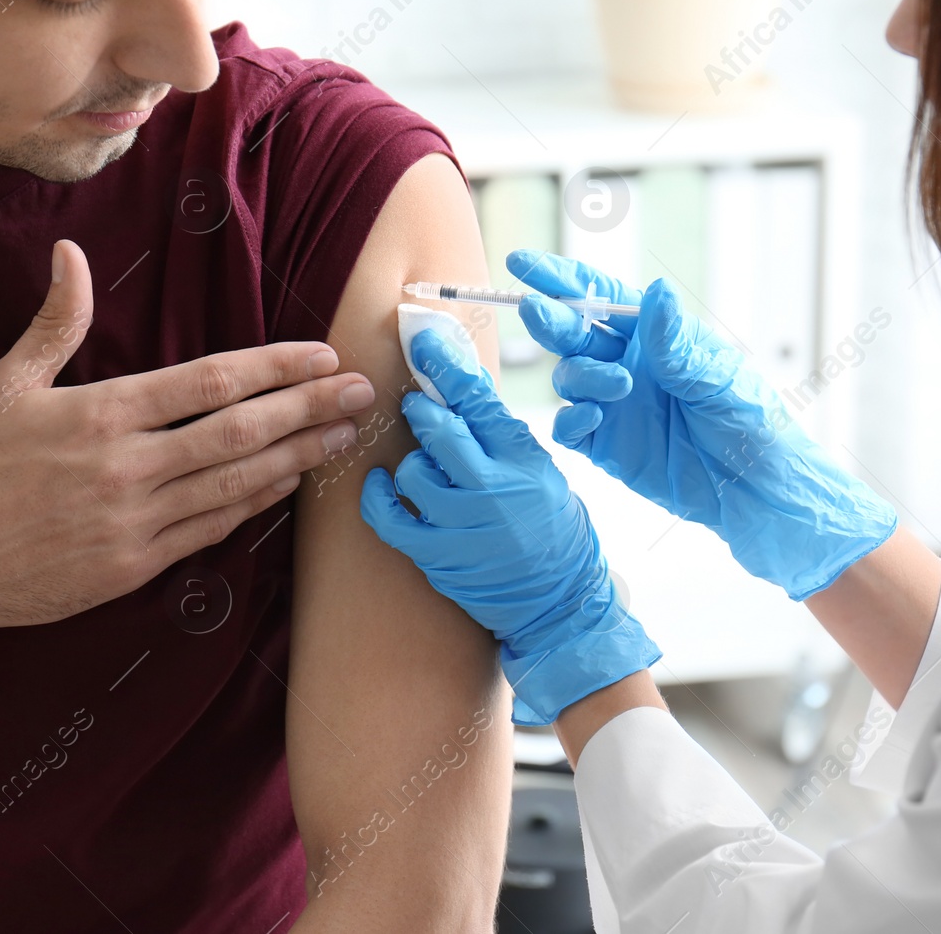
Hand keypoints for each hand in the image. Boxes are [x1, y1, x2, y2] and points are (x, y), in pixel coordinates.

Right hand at [0, 240, 373, 648]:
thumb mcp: (2, 387)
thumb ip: (54, 323)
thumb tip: (71, 254)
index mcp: (98, 415)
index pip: (210, 383)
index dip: (275, 368)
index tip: (321, 355)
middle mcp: (126, 468)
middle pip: (241, 432)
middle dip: (310, 408)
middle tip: (363, 391)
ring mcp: (133, 524)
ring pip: (237, 485)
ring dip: (298, 458)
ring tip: (343, 436)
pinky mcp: (132, 568)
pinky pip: (210, 530)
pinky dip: (254, 504)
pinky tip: (286, 485)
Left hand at [360, 328, 659, 725]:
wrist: (561, 601)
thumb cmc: (552, 528)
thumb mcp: (540, 470)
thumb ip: (500, 433)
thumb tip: (460, 387)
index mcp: (524, 459)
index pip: (479, 400)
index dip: (445, 364)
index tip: (423, 339)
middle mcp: (495, 489)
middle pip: (441, 430)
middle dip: (423, 410)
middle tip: (418, 405)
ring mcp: (464, 526)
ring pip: (414, 473)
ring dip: (412, 464)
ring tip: (424, 467)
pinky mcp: (439, 557)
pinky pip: (391, 519)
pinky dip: (380, 498)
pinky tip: (382, 485)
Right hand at [508, 248, 897, 599]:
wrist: (756, 490)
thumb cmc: (751, 421)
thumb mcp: (718, 375)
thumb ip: (676, 340)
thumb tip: (656, 291)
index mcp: (655, 334)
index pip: (599, 295)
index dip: (560, 277)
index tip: (522, 263)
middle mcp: (627, 363)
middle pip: (573, 332)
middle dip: (551, 319)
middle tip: (535, 310)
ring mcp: (612, 404)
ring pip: (568, 376)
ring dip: (582, 374)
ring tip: (619, 386)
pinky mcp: (605, 445)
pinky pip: (569, 425)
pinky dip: (571, 418)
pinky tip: (593, 417)